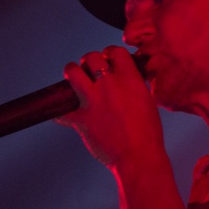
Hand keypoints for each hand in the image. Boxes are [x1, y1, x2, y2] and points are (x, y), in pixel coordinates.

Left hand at [56, 45, 162, 167]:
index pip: (115, 52)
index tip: (107, 58)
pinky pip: (62, 111)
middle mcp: (110, 85)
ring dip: (72, 72)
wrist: (138, 156)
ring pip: (73, 73)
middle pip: (92, 58)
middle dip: (89, 61)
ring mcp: (93, 101)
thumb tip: (129, 83)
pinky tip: (61, 113)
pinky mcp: (81, 119)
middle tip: (89, 68)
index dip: (110, 53)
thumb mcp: (148, 102)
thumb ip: (136, 88)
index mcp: (130, 80)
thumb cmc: (148, 134)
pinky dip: (59, 112)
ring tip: (73, 75)